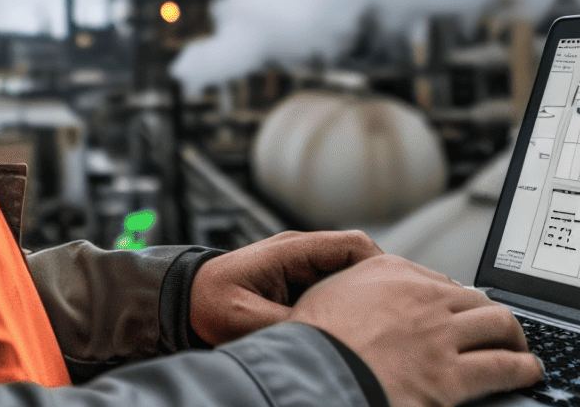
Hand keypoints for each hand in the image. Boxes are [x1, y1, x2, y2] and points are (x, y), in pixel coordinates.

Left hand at [190, 230, 381, 345]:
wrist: (182, 302)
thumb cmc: (208, 304)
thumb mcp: (245, 319)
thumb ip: (288, 323)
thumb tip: (327, 335)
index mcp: (292, 250)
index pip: (351, 245)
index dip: (380, 266)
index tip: (397, 294)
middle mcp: (300, 254)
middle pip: (357, 260)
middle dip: (378, 284)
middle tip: (396, 316)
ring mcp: (300, 269)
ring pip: (347, 277)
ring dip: (362, 297)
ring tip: (379, 326)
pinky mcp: (297, 287)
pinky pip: (332, 290)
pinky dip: (346, 306)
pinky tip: (353, 331)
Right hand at [289, 253, 542, 406]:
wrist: (310, 375)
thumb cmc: (309, 343)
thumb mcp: (323, 296)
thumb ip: (352, 288)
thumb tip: (360, 294)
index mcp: (389, 272)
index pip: (439, 280)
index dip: (456, 299)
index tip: (462, 309)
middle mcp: (421, 296)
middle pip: (475, 298)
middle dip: (491, 314)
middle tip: (499, 328)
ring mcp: (439, 335)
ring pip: (498, 324)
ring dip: (514, 337)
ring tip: (521, 348)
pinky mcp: (450, 375)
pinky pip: (503, 366)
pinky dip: (523, 368)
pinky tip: (529, 372)